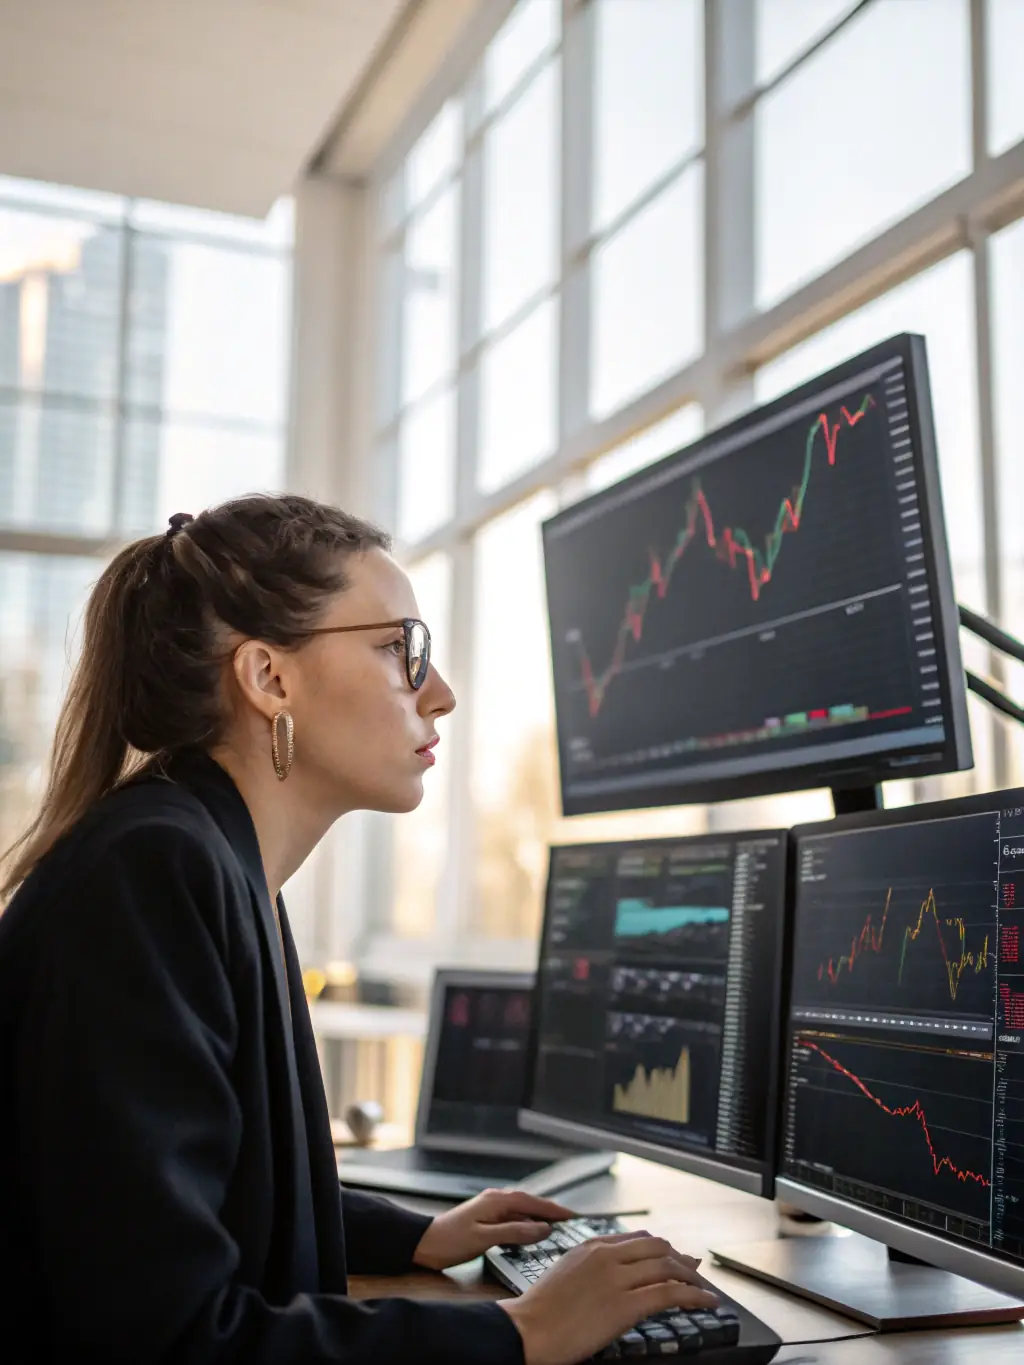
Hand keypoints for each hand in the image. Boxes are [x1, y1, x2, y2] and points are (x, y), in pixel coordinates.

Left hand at [412, 1188, 573, 1270]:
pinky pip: (513, 1218)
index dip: (554, 1209)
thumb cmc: (450, 1240)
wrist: (424, 1244)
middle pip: (530, 1203)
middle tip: (570, 1223)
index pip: (533, 1201)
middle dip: (550, 1211)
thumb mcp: (485, 1238)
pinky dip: (526, 1224)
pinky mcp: (486, 1219)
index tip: (572, 1216)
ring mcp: (490, 1208)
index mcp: (496, 1200)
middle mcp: (495, 1200)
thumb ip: (515, 1231)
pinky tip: (531, 1234)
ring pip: (522, 1210)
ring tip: (556, 1228)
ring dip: (538, 1218)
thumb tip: (542, 1228)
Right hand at [498, 1230, 717, 1364]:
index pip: (636, 1239)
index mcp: (591, 1246)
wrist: (528, 1329)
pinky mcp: (625, 1305)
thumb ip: (589, 1267)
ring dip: (691, 1276)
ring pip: (667, 1266)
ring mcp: (617, 1279)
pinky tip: (706, 1302)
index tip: (672, 1255)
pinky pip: (669, 1294)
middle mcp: (607, 1256)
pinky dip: (694, 1296)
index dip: (659, 1247)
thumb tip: (611, 1276)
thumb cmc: (539, 1311)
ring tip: (703, 1287)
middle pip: (656, 1247)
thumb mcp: (564, 1273)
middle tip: (693, 1268)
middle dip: (679, 1257)